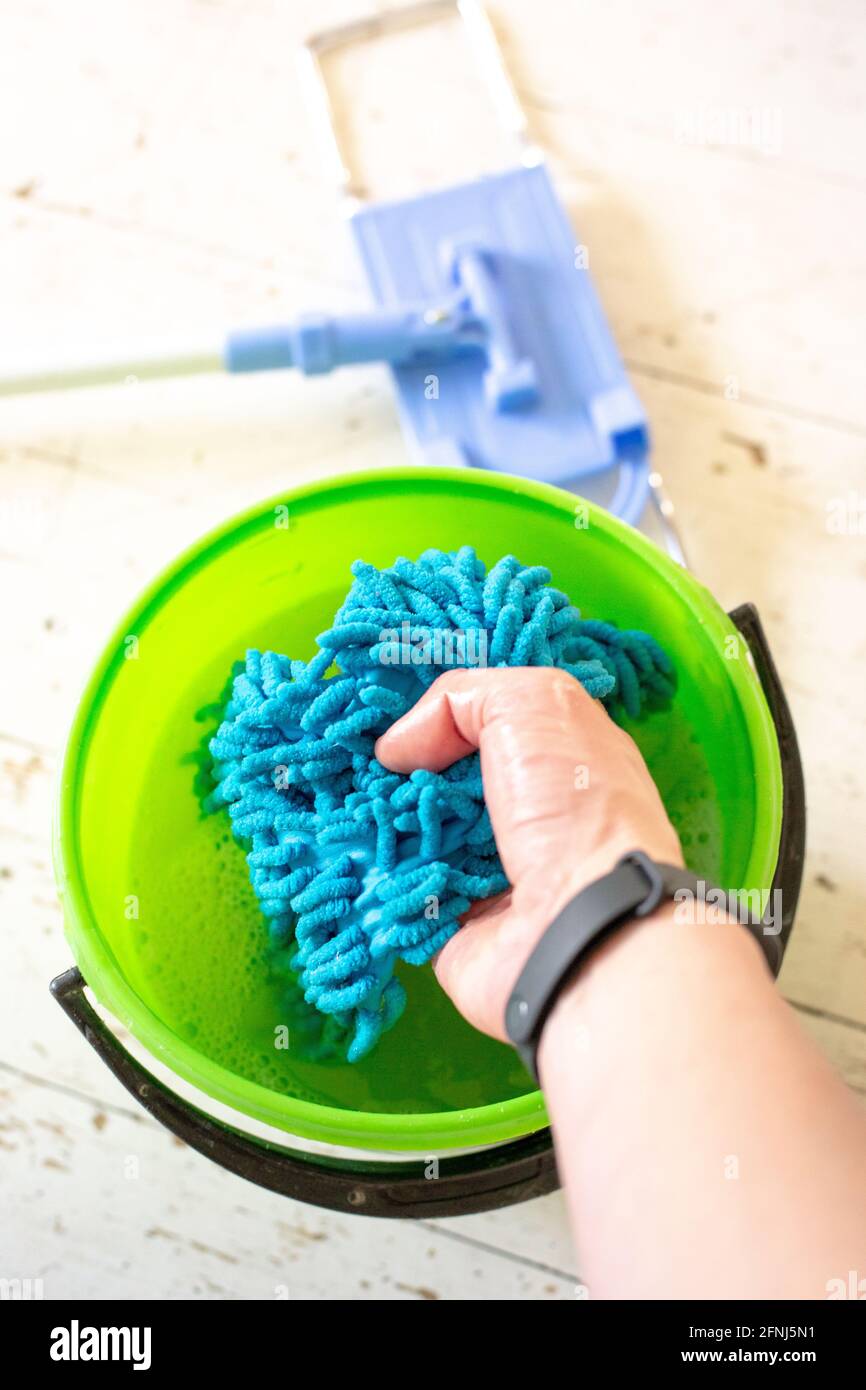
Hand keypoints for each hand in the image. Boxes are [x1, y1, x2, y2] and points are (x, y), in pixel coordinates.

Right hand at [374, 667, 682, 1039]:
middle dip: (396, 773)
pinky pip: (400, 896)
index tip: (385, 718)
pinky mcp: (456, 928)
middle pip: (444, 783)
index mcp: (559, 762)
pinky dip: (373, 879)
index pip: (489, 726)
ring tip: (340, 807)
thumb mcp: (531, 705)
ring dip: (376, 824)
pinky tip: (346, 854)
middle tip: (353, 766)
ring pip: (414, 837)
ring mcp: (491, 877)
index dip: (437, 718)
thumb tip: (396, 749)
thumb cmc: (572, 806)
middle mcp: (528, 818)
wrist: (584, 931)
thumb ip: (461, 699)